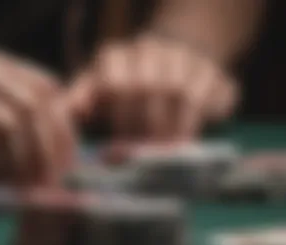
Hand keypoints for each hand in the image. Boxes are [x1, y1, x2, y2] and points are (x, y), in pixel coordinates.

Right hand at [0, 47, 75, 185]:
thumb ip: (24, 122)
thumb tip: (63, 151)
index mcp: (1, 66)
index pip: (49, 90)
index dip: (63, 128)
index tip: (67, 164)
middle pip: (34, 108)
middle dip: (47, 150)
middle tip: (48, 184)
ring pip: (9, 125)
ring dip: (20, 162)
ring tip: (19, 187)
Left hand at [69, 34, 238, 140]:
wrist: (170, 56)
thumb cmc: (126, 82)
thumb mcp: (98, 86)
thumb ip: (82, 97)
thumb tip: (71, 111)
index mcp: (118, 56)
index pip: (118, 85)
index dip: (121, 119)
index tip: (122, 145)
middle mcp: (152, 50)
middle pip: (151, 89)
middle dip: (147, 126)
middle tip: (147, 154)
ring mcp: (185, 58)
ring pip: (183, 94)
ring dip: (176, 128)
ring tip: (169, 152)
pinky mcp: (213, 70)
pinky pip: (214, 93)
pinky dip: (205, 118)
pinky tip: (193, 137)